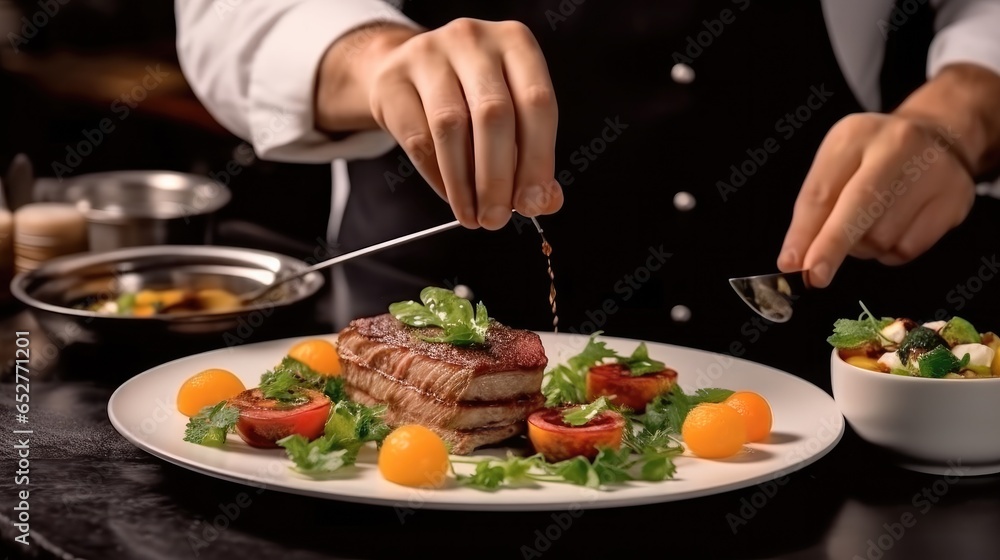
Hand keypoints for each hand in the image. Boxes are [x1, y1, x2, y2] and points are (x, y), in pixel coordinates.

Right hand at [318, 19, 562, 229]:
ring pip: (451, 127)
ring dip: (465, 183)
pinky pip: (418, 138)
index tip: (534, 203)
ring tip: (474, 216)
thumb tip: (545, 201)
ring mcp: (428, 54)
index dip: (538, 159)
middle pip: (492, 114)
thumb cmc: (470, 94)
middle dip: (498, 177)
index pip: (537, 103)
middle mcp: (473, 40)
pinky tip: (452, 197)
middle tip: (498, 219)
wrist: (407, 69)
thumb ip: (533, 154)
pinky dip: (438, 177)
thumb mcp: (510, 112)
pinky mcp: (392, 80)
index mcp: (516, 43)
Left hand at [777, 112, 975, 286]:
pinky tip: (893, 228)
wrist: (937, 137)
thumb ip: (813, 210)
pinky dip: (889, 251)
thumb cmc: (872, 158)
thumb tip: (795, 260)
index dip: (804, 232)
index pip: (823, 190)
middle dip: (832, 248)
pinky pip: (907, 249)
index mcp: (855, 135)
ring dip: (862, 248)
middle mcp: (897, 147)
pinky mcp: (954, 200)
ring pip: (881, 237)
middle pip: (859, 208)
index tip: (790, 263)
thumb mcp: (836, 166)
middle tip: (814, 276)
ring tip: (868, 224)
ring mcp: (932, 172)